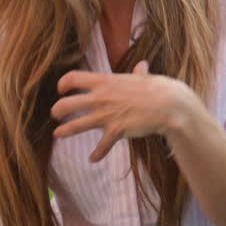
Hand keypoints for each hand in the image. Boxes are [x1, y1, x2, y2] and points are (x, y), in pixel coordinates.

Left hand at [51, 61, 197, 161]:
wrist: (169, 104)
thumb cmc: (159, 88)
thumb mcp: (144, 77)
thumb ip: (138, 73)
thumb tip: (142, 66)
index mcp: (105, 81)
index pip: (72, 78)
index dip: (63, 83)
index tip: (61, 89)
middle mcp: (100, 98)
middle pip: (66, 104)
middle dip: (57, 110)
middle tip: (56, 114)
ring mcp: (106, 115)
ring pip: (75, 126)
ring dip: (64, 131)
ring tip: (58, 134)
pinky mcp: (116, 131)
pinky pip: (101, 146)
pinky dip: (97, 154)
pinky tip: (93, 159)